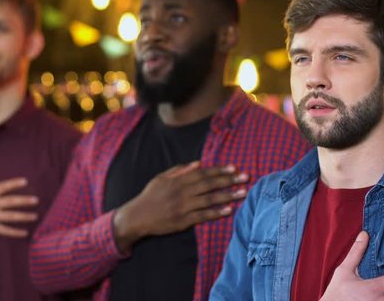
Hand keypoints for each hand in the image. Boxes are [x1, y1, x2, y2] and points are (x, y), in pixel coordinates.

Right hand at [0, 167, 38, 238]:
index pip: (3, 187)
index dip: (15, 183)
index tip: (25, 181)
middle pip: (11, 201)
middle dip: (25, 201)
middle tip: (36, 200)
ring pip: (11, 216)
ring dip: (25, 216)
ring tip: (35, 216)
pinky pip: (5, 230)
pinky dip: (16, 232)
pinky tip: (25, 232)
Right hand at [113, 161, 247, 251]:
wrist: (137, 217)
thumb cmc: (150, 196)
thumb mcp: (161, 178)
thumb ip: (180, 170)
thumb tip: (198, 163)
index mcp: (178, 180)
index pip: (203, 173)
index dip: (219, 170)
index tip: (234, 168)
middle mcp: (182, 192)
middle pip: (209, 185)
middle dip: (229, 180)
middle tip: (246, 178)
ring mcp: (183, 207)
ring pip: (209, 200)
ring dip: (227, 196)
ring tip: (242, 193)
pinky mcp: (183, 221)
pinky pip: (202, 216)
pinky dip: (216, 213)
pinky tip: (228, 210)